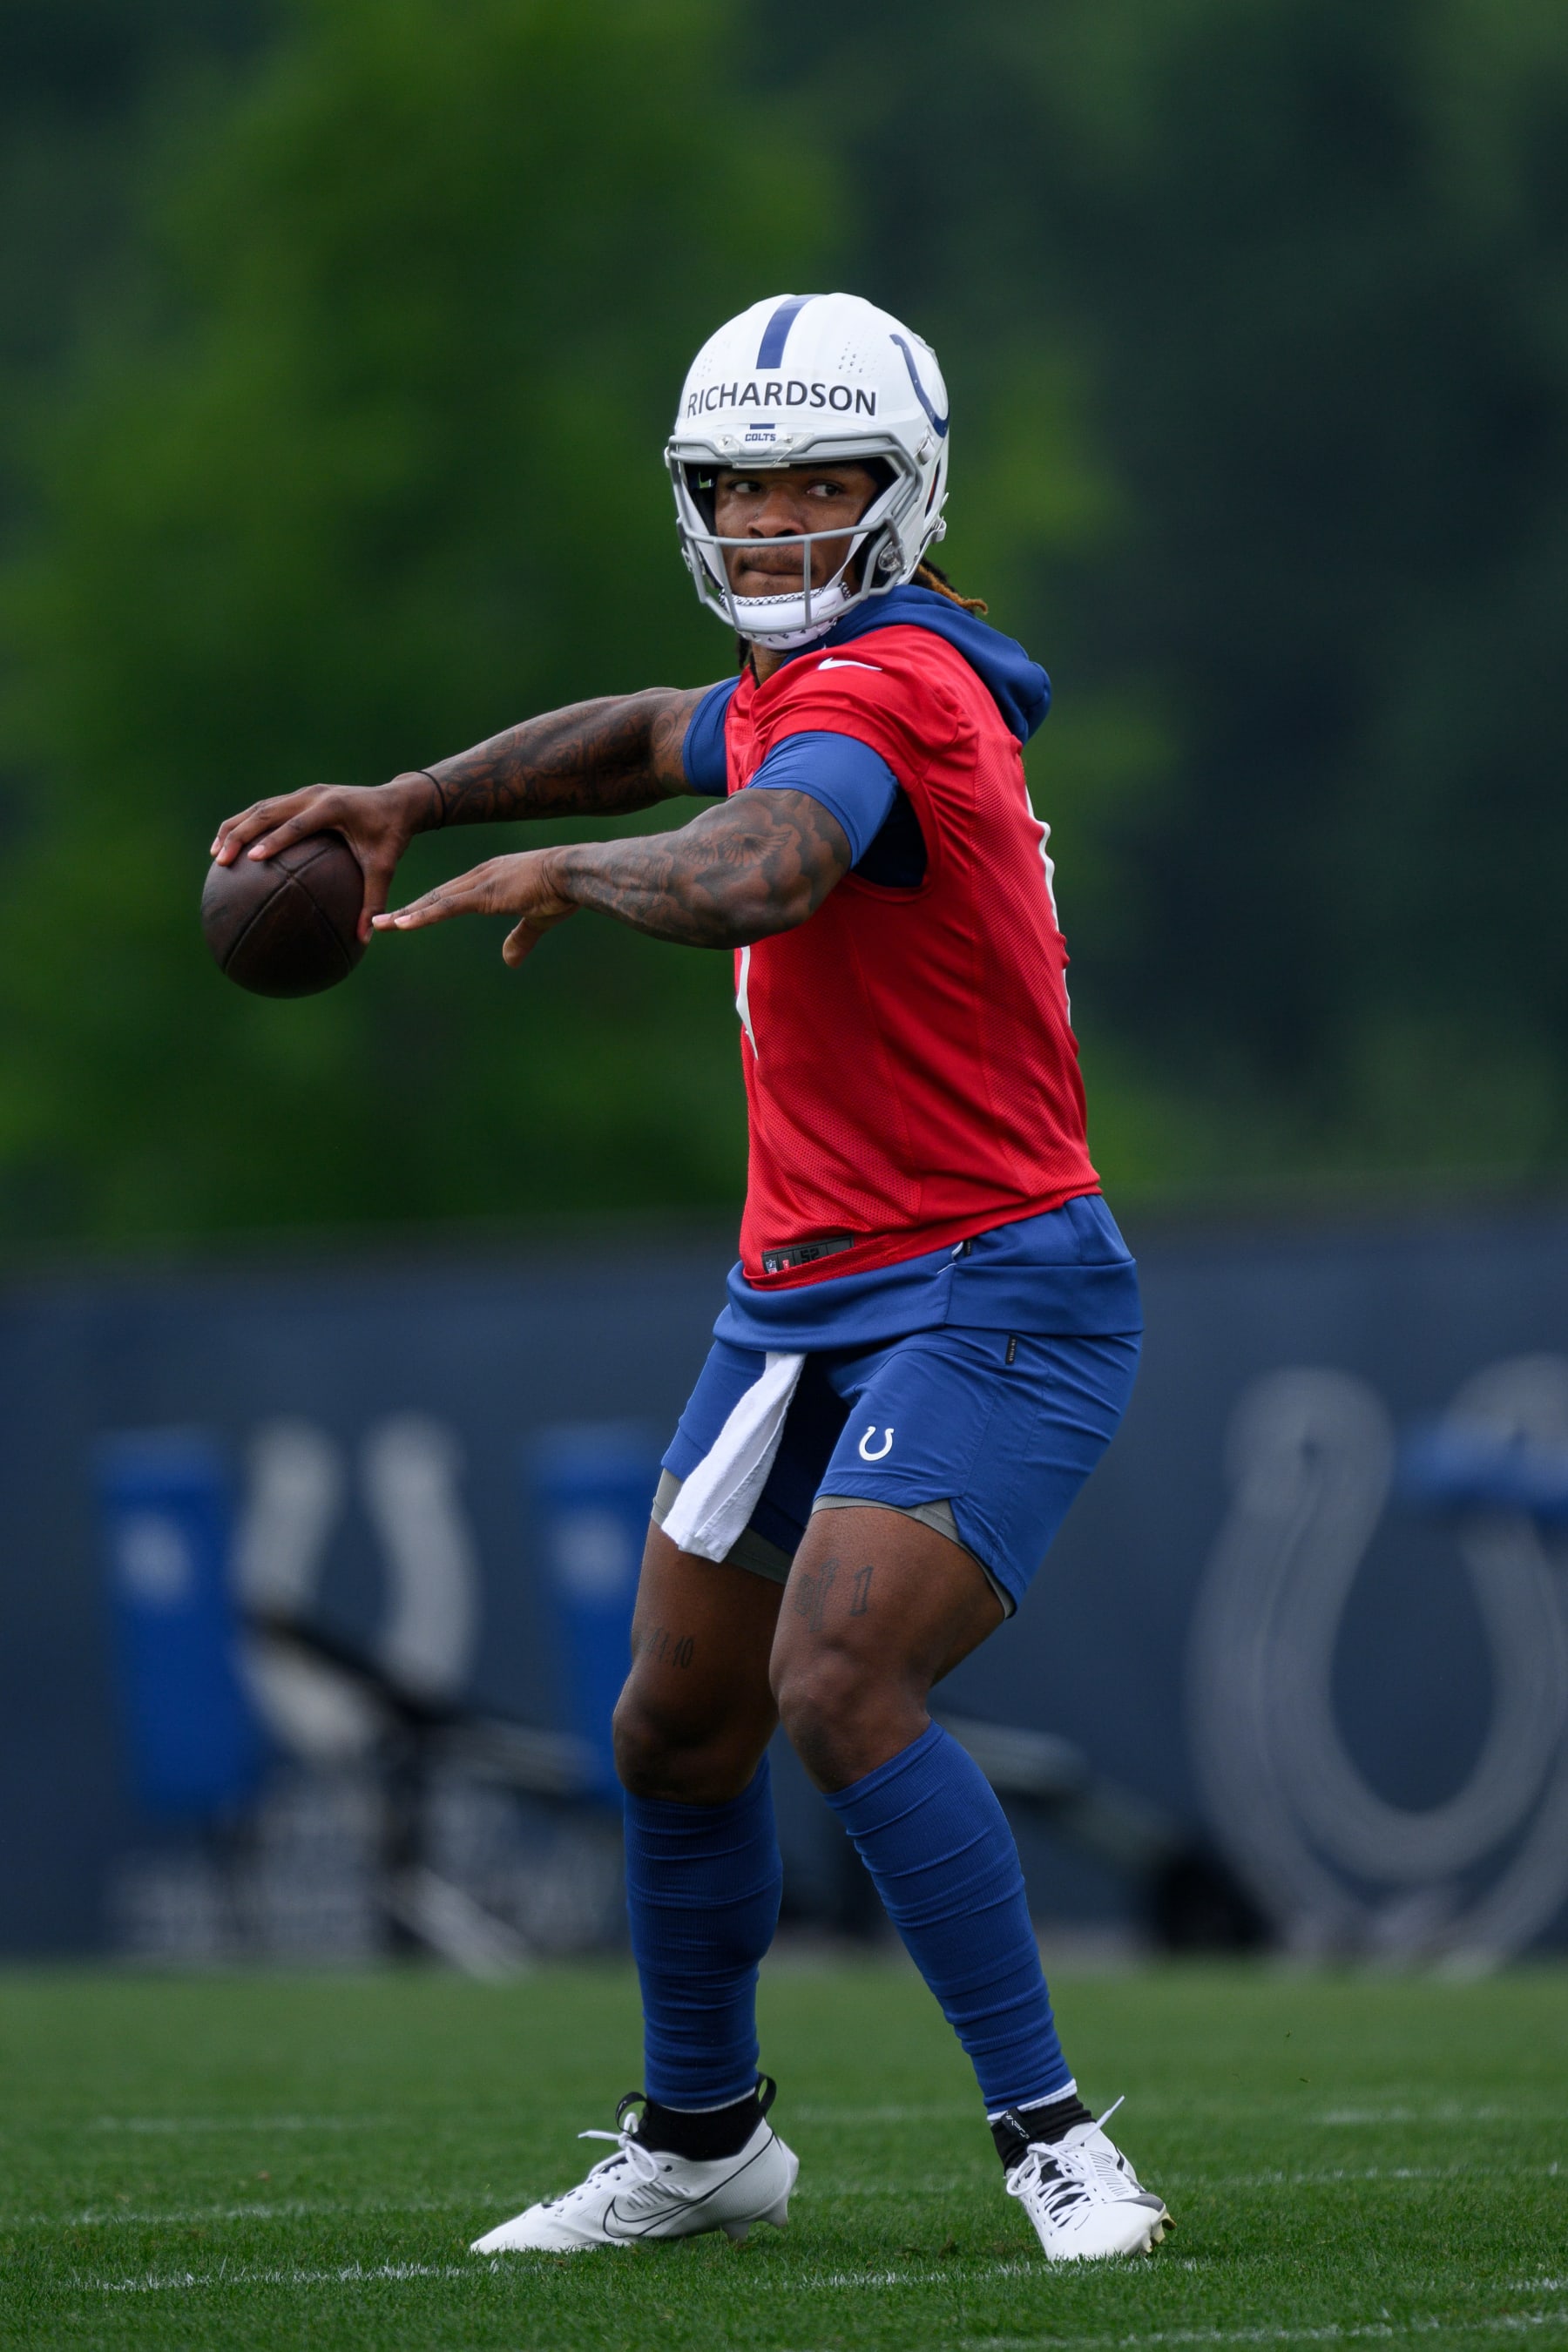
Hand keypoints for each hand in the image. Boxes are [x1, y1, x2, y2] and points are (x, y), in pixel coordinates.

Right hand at [209, 774, 437, 941]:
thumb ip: (374, 899)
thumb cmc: (392, 836)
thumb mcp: (386, 867)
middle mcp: (313, 796)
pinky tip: (230, 848)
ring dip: (235, 828)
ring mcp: (304, 794)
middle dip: (240, 834)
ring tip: (216, 855)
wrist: (397, 801)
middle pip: (267, 812)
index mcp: (333, 807)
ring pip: (260, 808)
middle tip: (222, 860)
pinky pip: (266, 810)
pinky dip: (245, 825)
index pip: (297, 825)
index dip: (274, 840)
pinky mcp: (299, 798)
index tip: (253, 859)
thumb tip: (365, 938)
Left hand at [372, 848, 576, 966]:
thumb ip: (520, 938)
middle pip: (436, 896)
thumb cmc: (562, 890)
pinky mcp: (485, 894)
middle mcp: (479, 877)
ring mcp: (480, 883)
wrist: (573, 872)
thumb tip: (509, 961)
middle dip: (408, 910)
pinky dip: (423, 916)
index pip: (452, 896)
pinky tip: (402, 924)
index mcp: (490, 880)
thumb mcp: (537, 918)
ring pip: (435, 901)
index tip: (407, 917)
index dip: (428, 907)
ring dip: (406, 914)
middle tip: (380, 921)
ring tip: (380, 925)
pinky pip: (447, 907)